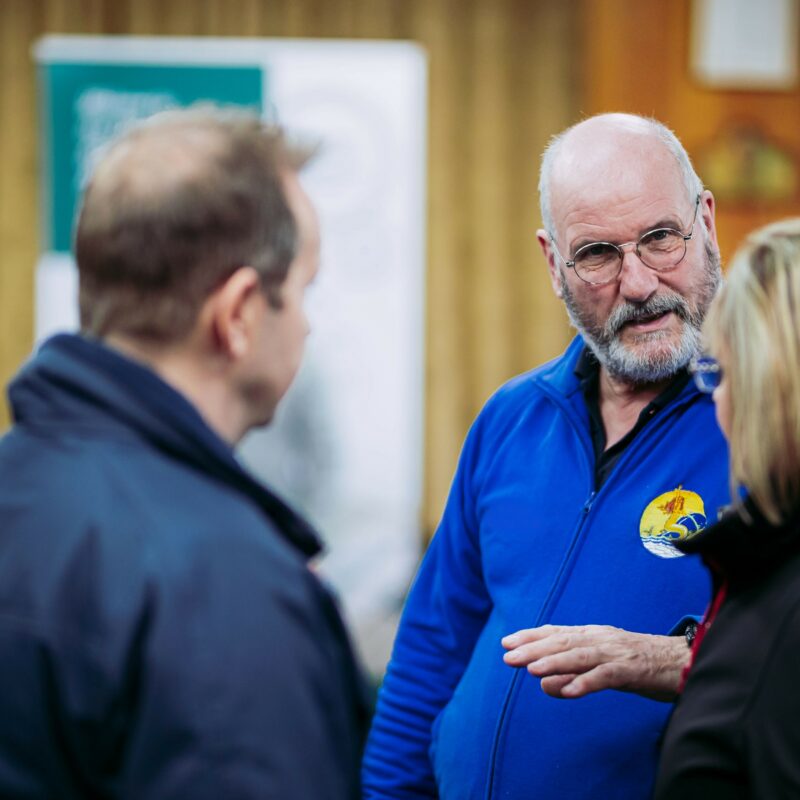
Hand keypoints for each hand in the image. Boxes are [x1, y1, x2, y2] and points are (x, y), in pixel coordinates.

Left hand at [501, 624, 688, 701]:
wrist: (681, 662)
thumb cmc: (639, 665)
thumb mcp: (602, 667)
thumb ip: (574, 674)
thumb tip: (545, 685)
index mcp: (593, 634)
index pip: (557, 632)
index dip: (531, 636)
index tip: (507, 642)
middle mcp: (601, 639)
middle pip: (563, 641)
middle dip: (533, 648)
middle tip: (508, 657)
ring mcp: (616, 653)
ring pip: (580, 655)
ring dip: (554, 662)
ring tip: (531, 670)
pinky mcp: (632, 670)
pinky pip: (606, 676)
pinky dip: (586, 682)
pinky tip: (568, 690)